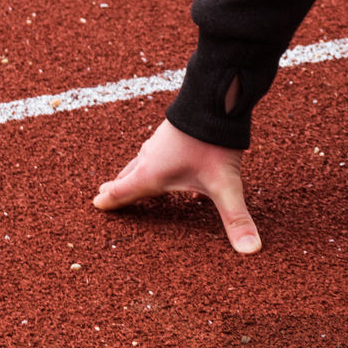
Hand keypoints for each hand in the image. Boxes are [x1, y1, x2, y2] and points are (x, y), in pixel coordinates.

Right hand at [93, 119, 260, 253]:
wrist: (214, 98)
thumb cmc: (212, 142)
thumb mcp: (225, 186)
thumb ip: (236, 218)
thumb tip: (251, 250)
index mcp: (153, 173)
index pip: (125, 192)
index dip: (112, 201)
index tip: (97, 204)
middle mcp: (151, 156)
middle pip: (130, 176)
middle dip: (118, 187)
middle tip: (105, 193)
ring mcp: (161, 140)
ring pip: (142, 160)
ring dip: (134, 171)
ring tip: (128, 177)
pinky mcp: (174, 129)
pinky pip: (157, 147)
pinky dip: (153, 157)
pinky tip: (165, 155)